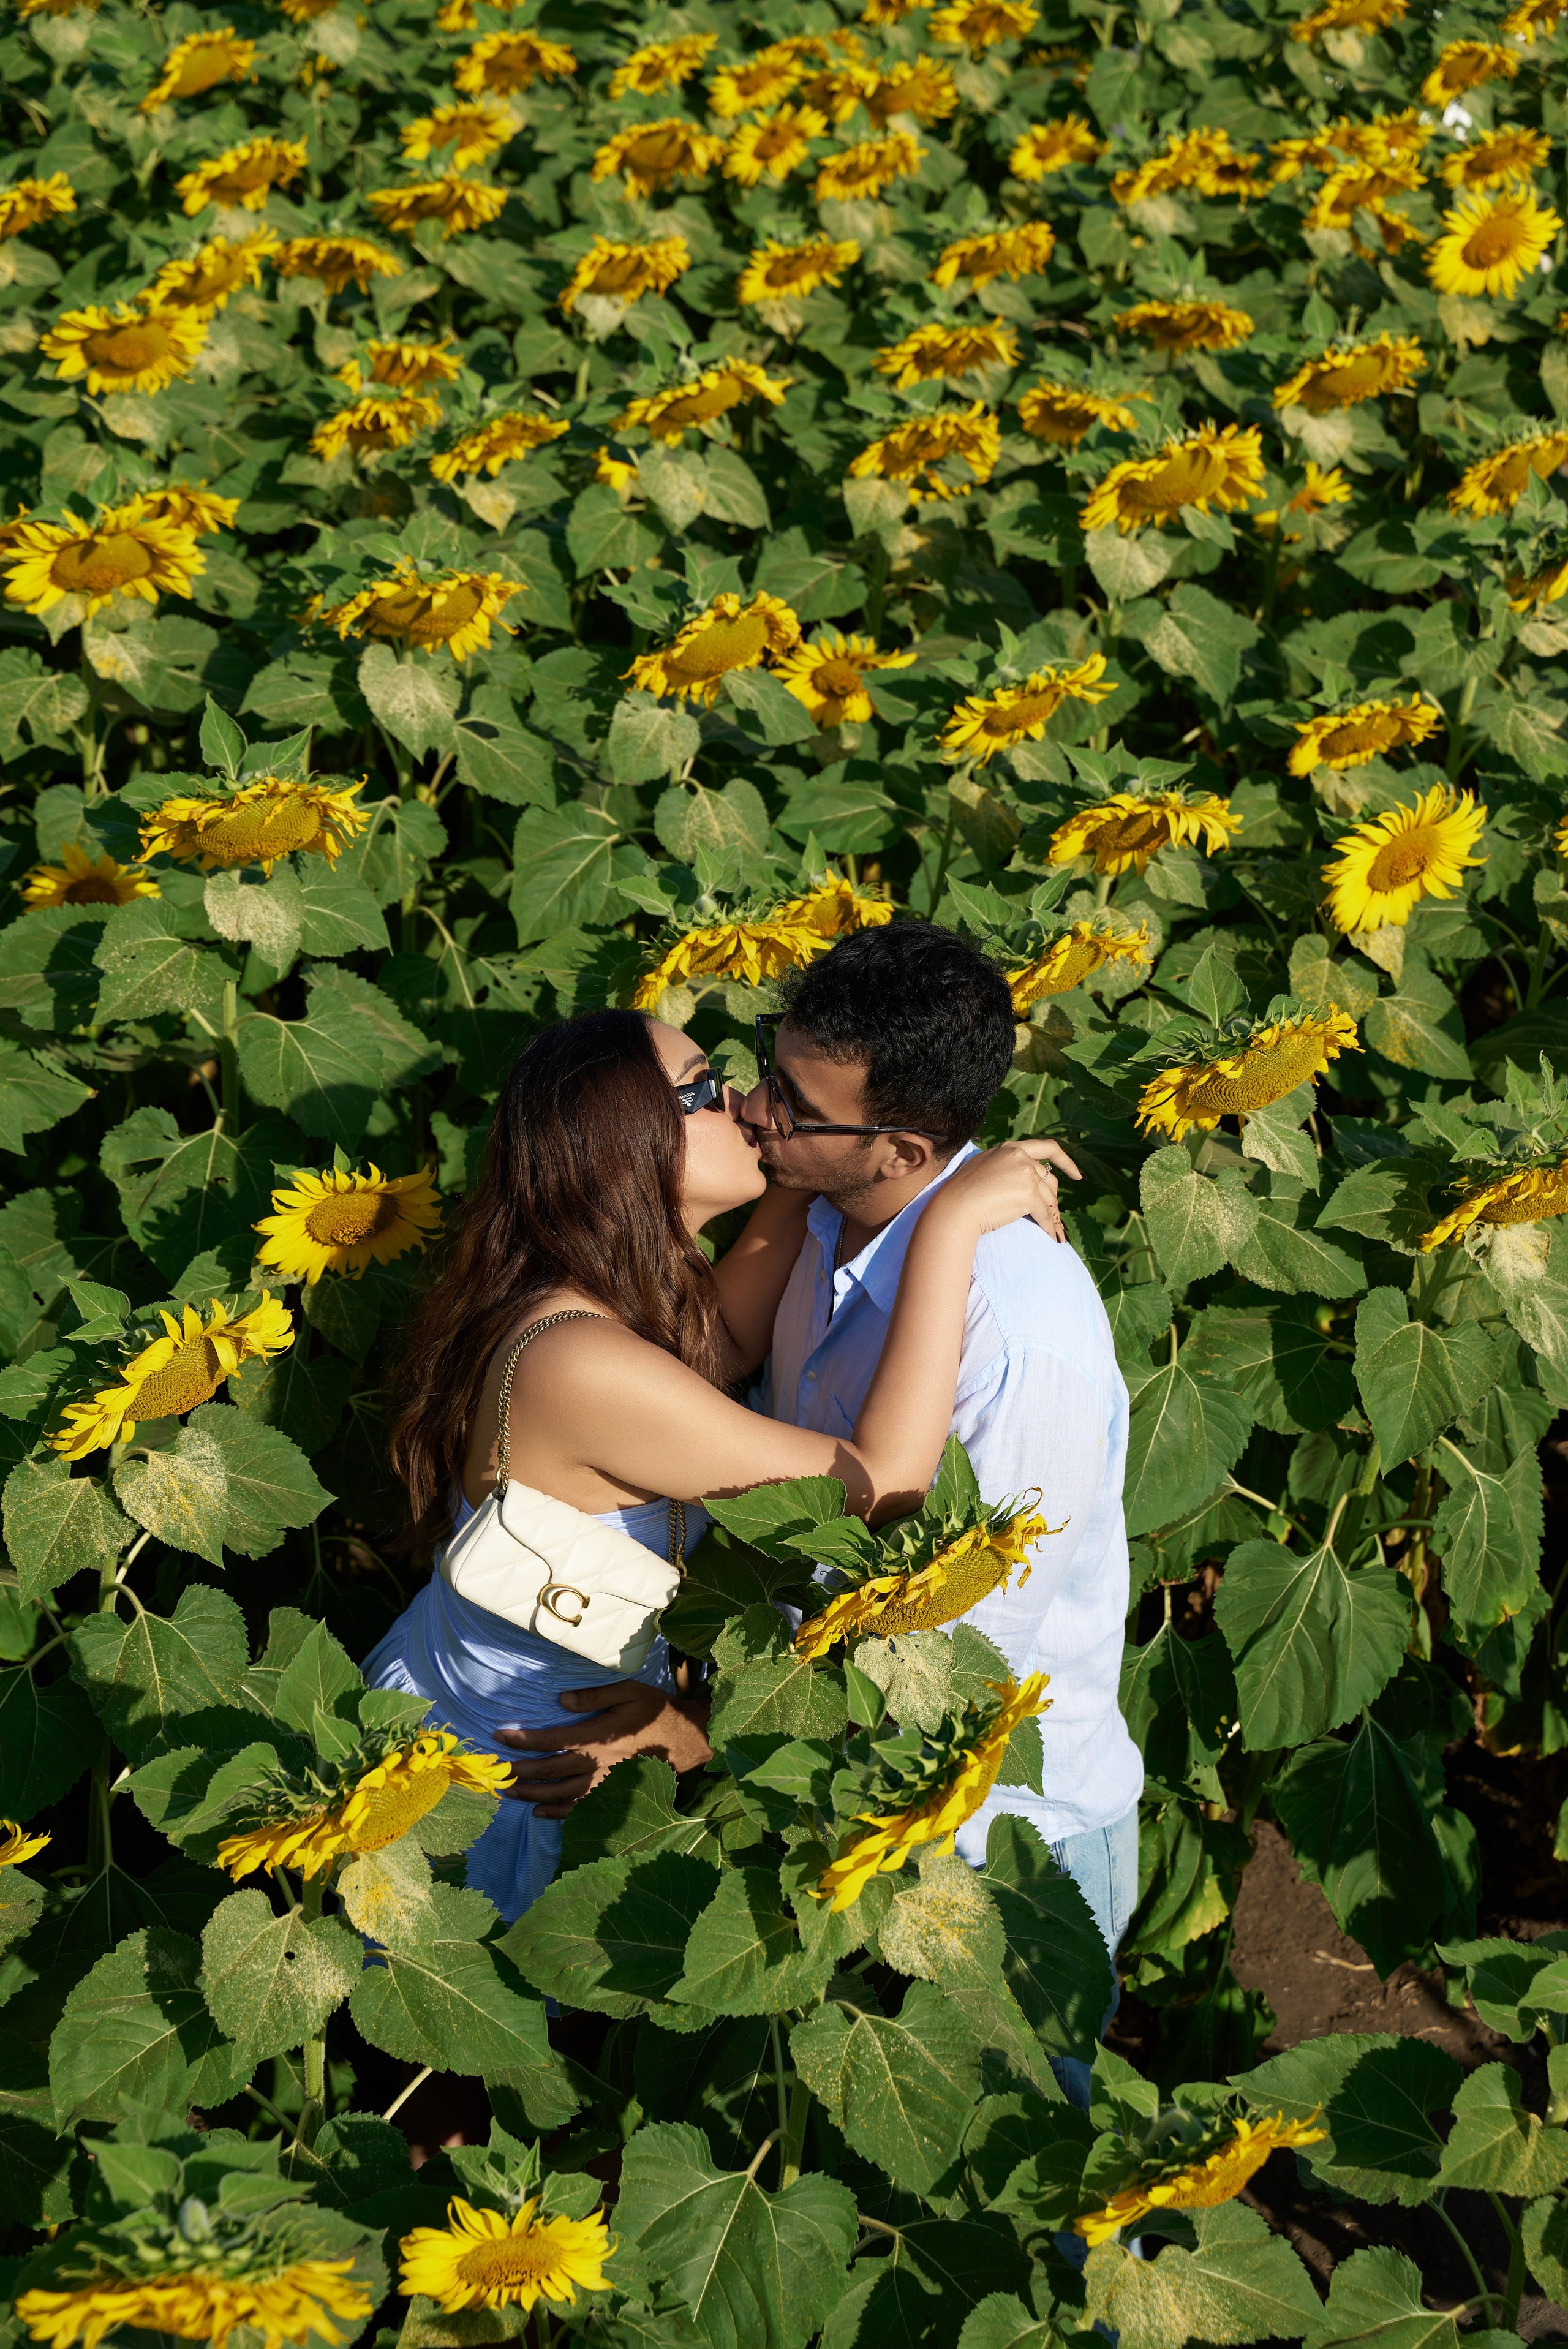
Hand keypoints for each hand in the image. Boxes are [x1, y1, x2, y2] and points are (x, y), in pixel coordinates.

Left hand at [493, 1682, 712, 1818]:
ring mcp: (602, 1784)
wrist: (686, 1741)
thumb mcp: (629, 1692)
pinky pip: (577, 1809)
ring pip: (558, 1793)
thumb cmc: (656, 1712)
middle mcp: (595, 1764)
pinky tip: (538, 1811)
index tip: (499, 1735)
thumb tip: (561, 1699)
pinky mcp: (610, 1796)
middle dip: (518, 1769)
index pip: (549, 1740)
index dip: (522, 1740)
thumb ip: (594, 1695)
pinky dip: (555, 1812)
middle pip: (548, 1770)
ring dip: (530, 1793)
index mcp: (596, 1737)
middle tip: (495, 1769)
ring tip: (508, 1791)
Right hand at [932, 1136, 1080, 1244]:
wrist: (955, 1207)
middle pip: (1049, 1179)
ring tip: (1056, 1233)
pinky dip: (1049, 1227)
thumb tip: (1021, 1177)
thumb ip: (1004, 1166)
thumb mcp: (984, 1167)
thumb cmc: (961, 1192)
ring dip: (1053, 1218)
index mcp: (1010, 1148)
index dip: (1066, 1161)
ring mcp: (1026, 1174)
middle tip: (1054, 1216)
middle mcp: (1021, 1156)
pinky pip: (1045, 1214)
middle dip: (1053, 1199)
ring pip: (1049, 1199)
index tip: (1077, 1175)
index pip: (1047, 1147)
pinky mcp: (1028, 1194)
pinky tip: (1051, 1237)